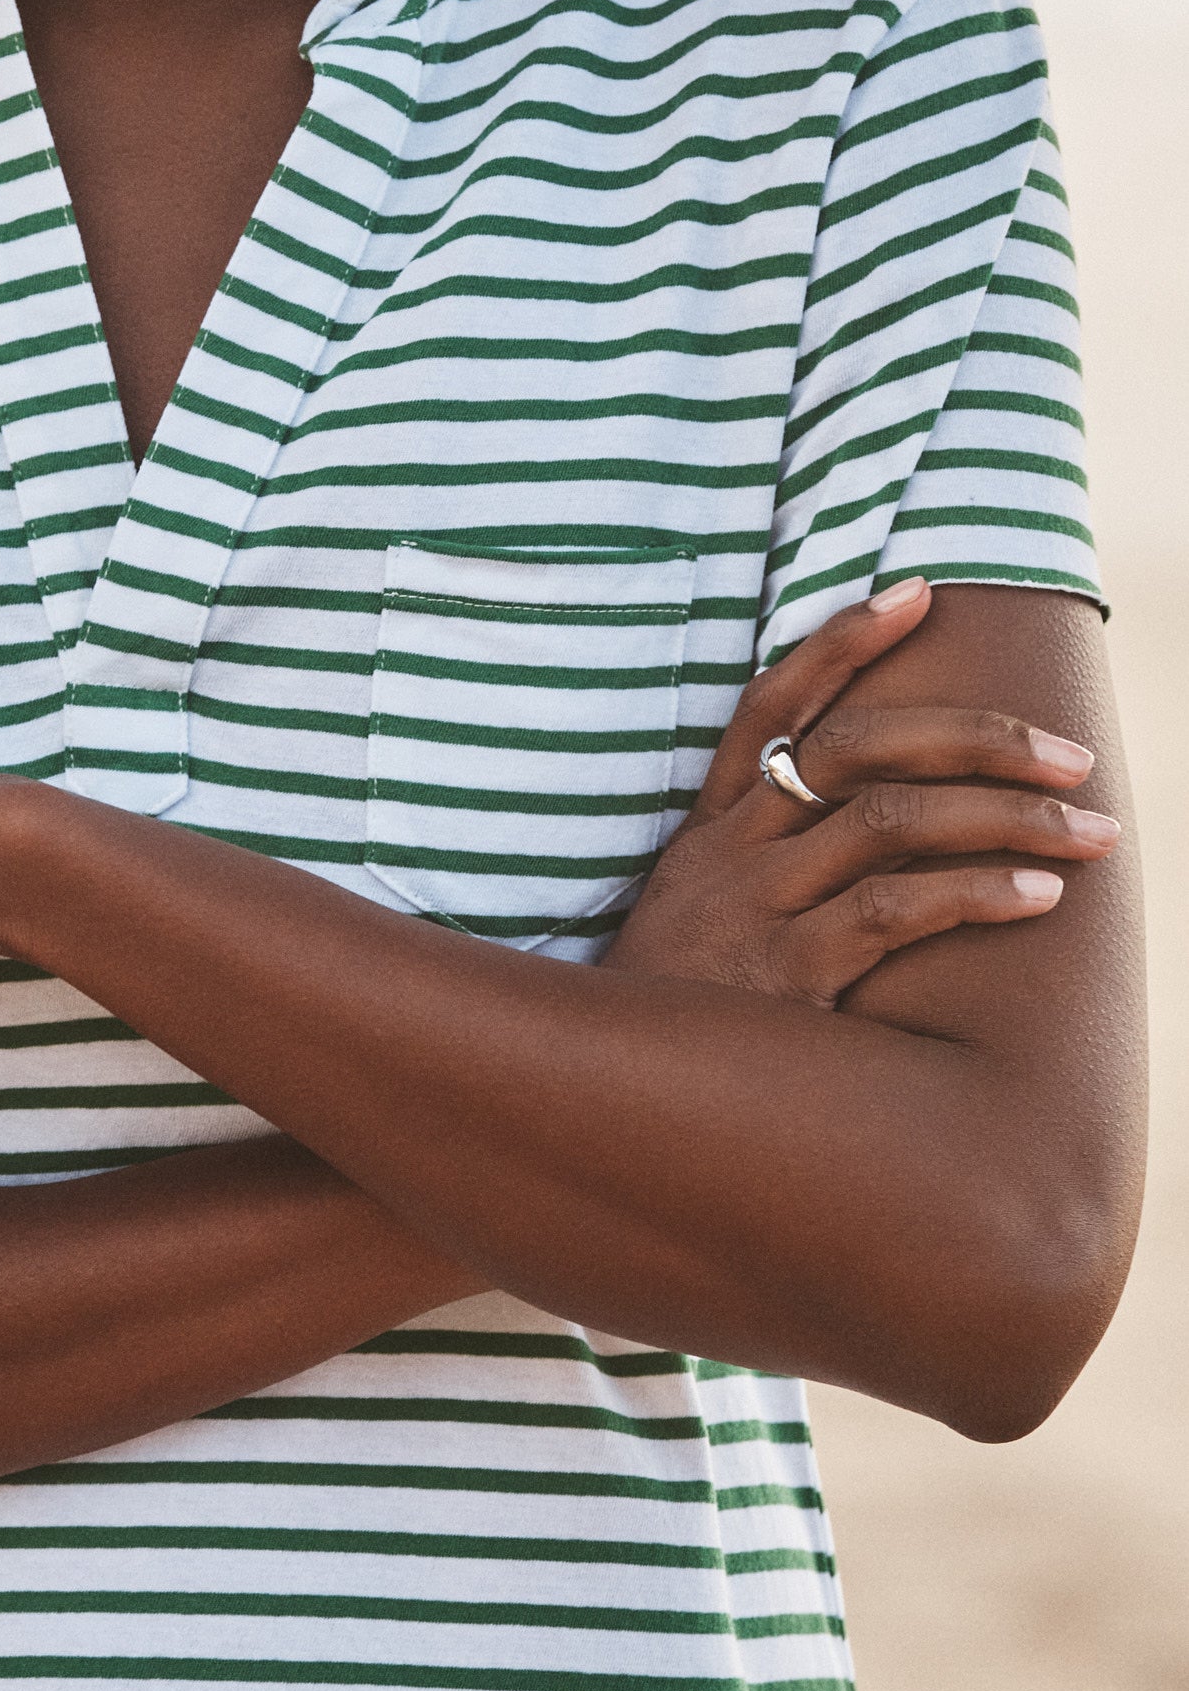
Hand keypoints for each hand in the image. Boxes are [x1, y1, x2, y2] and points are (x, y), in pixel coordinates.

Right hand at [605, 577, 1121, 1003]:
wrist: (598, 1096)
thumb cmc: (670, 1013)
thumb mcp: (691, 919)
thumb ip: (757, 870)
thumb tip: (864, 829)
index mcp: (710, 829)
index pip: (774, 705)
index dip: (842, 643)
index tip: (918, 594)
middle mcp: (730, 852)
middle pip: (861, 749)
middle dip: (980, 739)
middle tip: (1072, 755)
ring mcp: (754, 908)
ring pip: (893, 822)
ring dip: (1009, 817)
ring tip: (1091, 829)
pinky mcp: (781, 974)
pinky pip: (892, 911)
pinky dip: (976, 893)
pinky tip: (1037, 896)